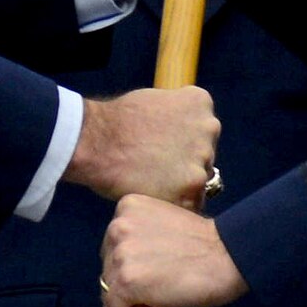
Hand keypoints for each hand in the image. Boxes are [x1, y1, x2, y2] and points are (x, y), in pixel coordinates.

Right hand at [64, 89, 219, 205]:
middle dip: (185, 163)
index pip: (203, 131)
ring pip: (199, 181)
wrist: (96, 142)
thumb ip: (180, 116)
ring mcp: (203, 158)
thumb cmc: (117, 122)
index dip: (181, 143)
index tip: (161, 146)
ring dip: (180, 185)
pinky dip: (175, 205)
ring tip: (151, 181)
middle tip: (155, 166)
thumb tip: (186, 133)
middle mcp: (209, 127)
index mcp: (201, 103)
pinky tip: (154, 195)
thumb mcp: (157, 101)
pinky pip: (191, 204)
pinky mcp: (192, 188)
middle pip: (204, 155)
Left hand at [100, 194, 246, 306]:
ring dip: (124, 301)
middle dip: (123, 279)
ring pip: (108, 289)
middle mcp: (118, 227)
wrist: (226, 255)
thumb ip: (142, 232)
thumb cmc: (204, 241)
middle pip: (107, 265)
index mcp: (127, 207)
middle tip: (150, 288)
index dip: (127, 261)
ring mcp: (121, 255)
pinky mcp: (127, 282)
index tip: (145, 270)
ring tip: (148, 304)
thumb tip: (128, 260)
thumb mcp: (163, 221)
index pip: (113, 242)